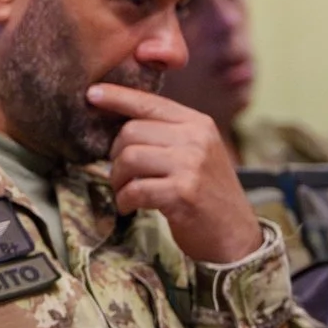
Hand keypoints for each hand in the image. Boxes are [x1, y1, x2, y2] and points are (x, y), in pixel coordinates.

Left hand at [88, 82, 265, 263]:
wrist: (235, 234)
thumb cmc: (207, 194)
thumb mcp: (195, 153)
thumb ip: (166, 135)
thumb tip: (120, 126)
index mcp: (198, 123)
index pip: (150, 103)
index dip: (118, 98)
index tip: (93, 94)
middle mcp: (196, 139)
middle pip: (130, 131)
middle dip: (115, 156)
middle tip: (120, 175)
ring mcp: (190, 164)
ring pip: (128, 158)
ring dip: (117, 179)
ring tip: (124, 192)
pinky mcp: (182, 192)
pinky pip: (134, 189)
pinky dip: (124, 200)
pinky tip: (130, 207)